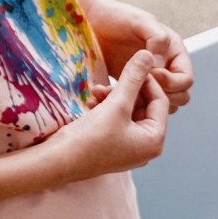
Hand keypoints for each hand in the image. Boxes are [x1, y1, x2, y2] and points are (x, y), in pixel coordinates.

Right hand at [52, 50, 171, 177]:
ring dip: (112, 98)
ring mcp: (129, 149)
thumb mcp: (115, 104)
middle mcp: (146, 147)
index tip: (133, 65)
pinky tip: (90, 102)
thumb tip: (148, 55)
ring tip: (94, 91)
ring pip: (127, 112)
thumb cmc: (90, 138)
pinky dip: (105, 109)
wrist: (56, 163)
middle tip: (107, 81)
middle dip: (125, 90)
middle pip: (144, 107)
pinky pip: (116, 122)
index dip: (148, 80)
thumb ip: (133, 78)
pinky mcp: (113, 147)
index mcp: (154, 141)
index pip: (160, 101)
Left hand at [86, 0, 192, 109]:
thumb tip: (161, 64)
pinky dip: (132, 105)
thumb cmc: (117, 17)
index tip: (149, 74)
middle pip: (179, 96)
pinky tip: (115, 96)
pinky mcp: (134, 86)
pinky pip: (142, 104)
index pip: (185, 80)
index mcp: (174, 52)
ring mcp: (151, 79)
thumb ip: (157, 38)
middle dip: (162, 97)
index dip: (171, 82)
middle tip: (139, 88)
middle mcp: (167, 67)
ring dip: (147, 104)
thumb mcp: (140, 21)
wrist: (93, 22)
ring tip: (125, 94)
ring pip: (162, 104)